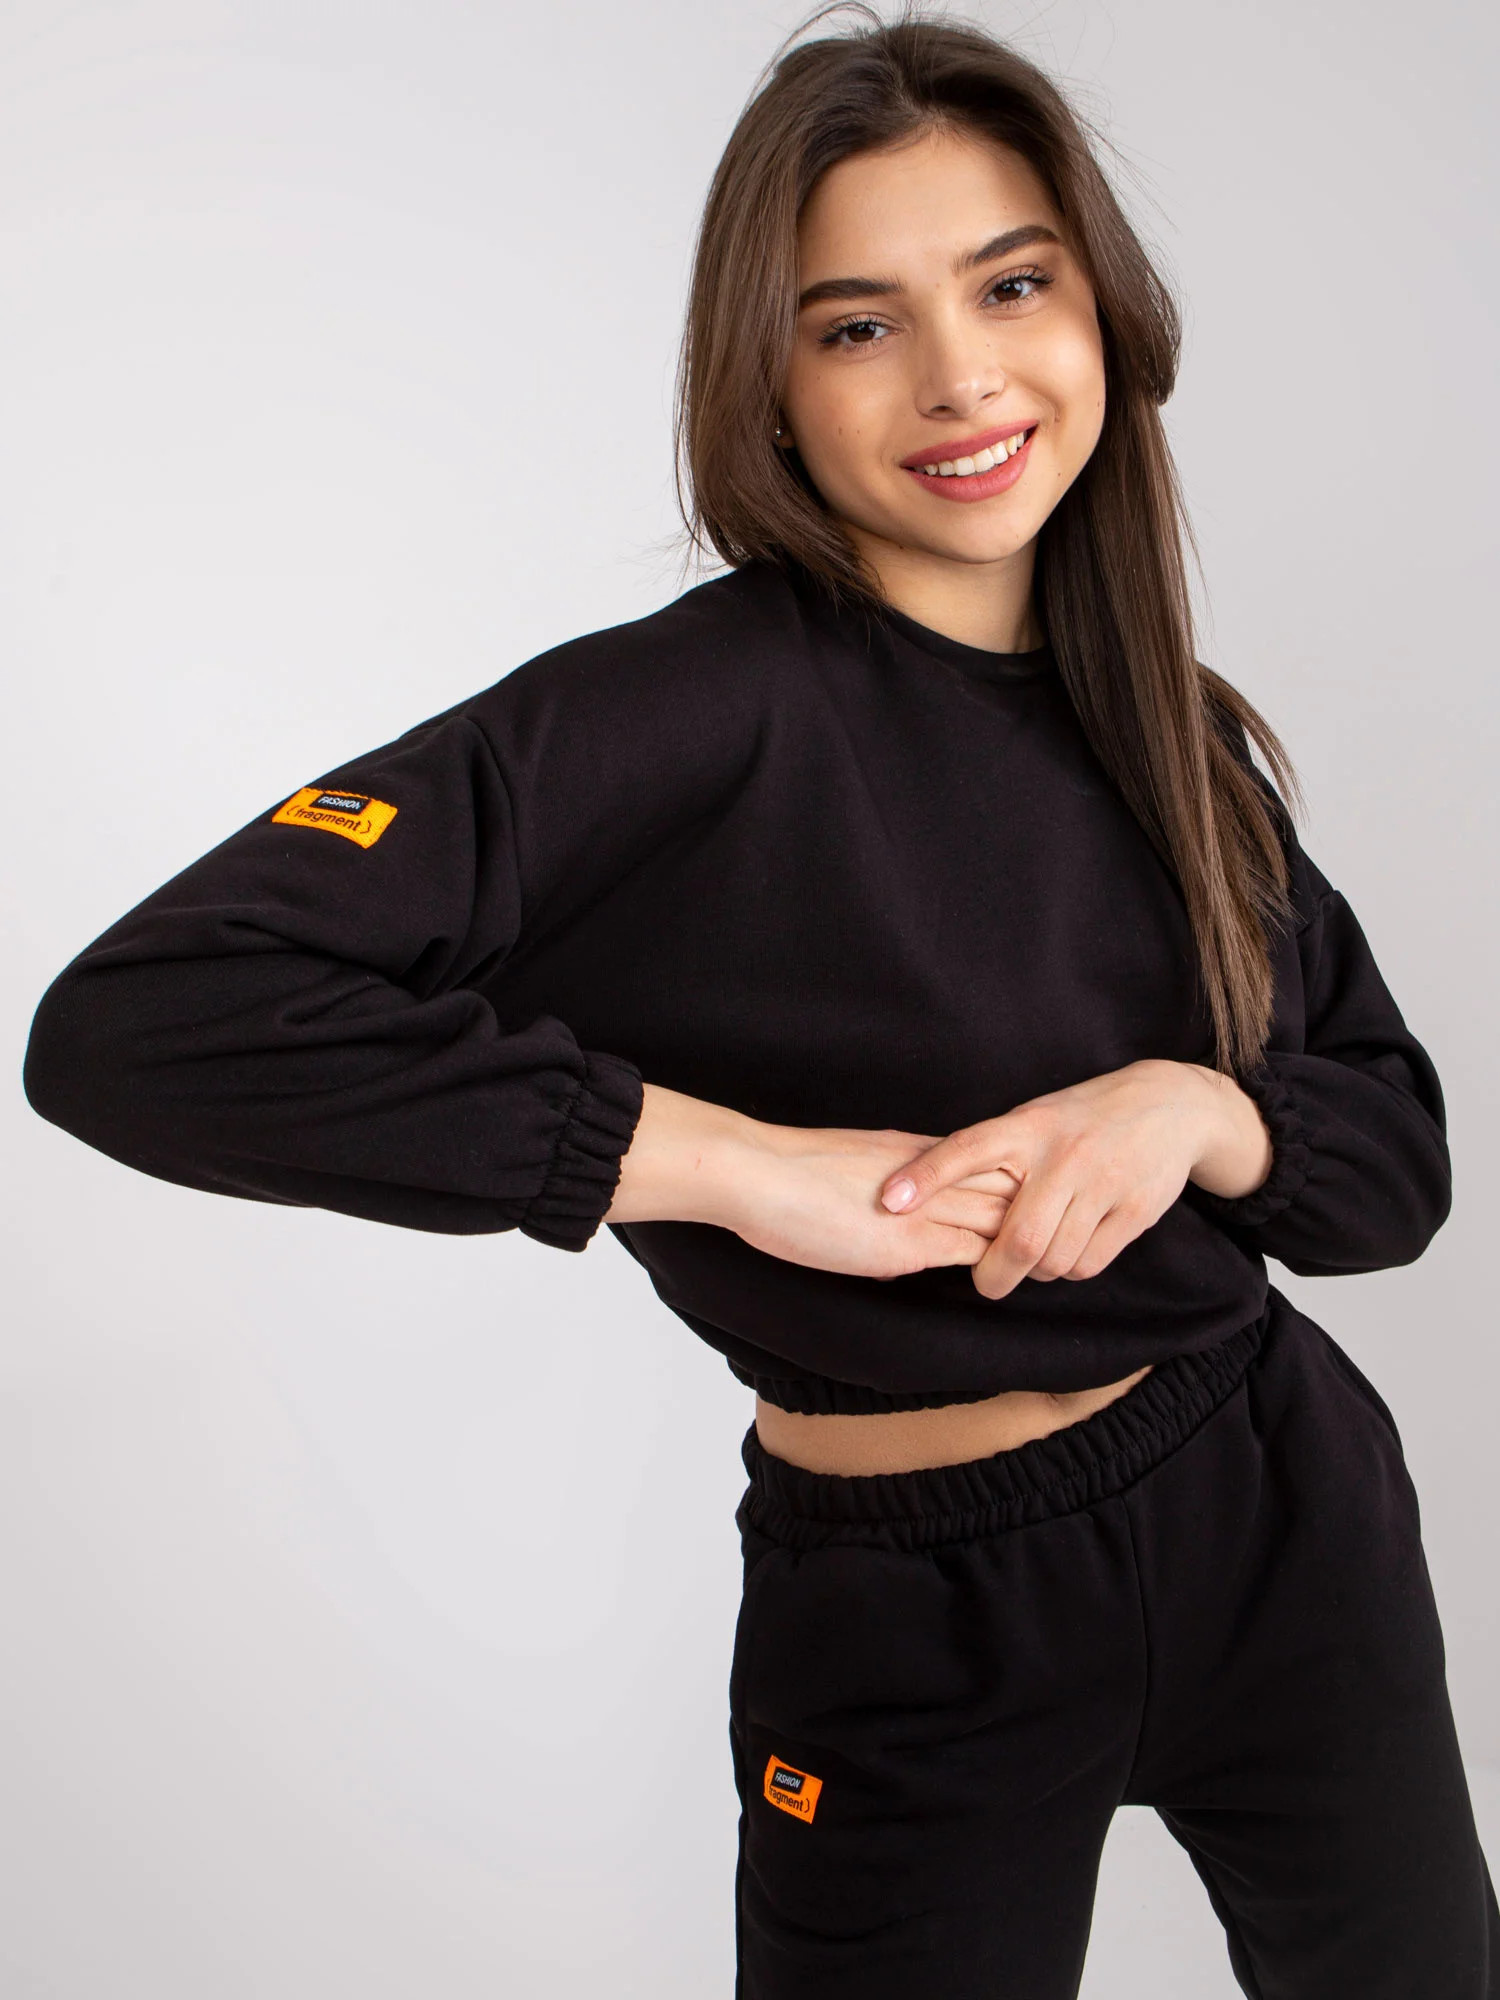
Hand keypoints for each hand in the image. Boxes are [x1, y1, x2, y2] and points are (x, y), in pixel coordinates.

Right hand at [603, 1082, 1019, 1278]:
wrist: (756, 1171)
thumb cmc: (787, 1171)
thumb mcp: (851, 1167)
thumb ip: (886, 1187)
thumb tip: (900, 1216)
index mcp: (917, 1153)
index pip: (988, 1163)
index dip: (1018, 1181)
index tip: (1045, 1195)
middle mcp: (931, 1176)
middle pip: (1010, 1184)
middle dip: (1043, 1205)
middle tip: (1075, 1222)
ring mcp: (922, 1210)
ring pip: (999, 1219)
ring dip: (1028, 1240)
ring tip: (1057, 1257)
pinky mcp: (906, 1245)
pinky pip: (968, 1255)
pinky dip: (995, 1267)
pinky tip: (1010, 1280)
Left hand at [877, 1059, 1272, 1298]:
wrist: (1170, 1105)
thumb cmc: (1082, 1118)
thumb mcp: (1035, 1118)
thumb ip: (993, 1153)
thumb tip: (928, 1196)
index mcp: (1026, 1126)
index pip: (966, 1148)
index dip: (926, 1176)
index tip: (889, 1201)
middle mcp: (1062, 1154)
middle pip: (1018, 1239)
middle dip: (994, 1274)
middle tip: (986, 1280)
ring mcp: (1102, 1183)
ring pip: (1053, 1259)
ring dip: (1037, 1271)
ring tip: (1036, 1255)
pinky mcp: (1135, 1209)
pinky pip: (1088, 1264)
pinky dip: (1070, 1270)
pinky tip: (1069, 1250)